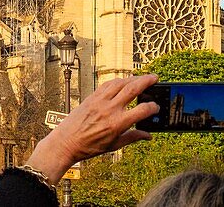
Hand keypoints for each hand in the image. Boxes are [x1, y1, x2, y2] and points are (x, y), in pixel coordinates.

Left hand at [25, 74, 159, 184]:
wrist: (67, 142)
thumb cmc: (89, 146)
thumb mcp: (114, 146)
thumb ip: (132, 138)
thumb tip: (147, 136)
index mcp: (117, 124)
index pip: (141, 111)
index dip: (152, 107)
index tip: (156, 107)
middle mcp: (110, 109)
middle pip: (132, 89)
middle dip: (146, 81)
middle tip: (155, 77)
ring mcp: (100, 101)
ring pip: (120, 83)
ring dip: (133, 78)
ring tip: (141, 78)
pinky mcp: (92, 97)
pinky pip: (107, 84)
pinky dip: (118, 81)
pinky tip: (123, 81)